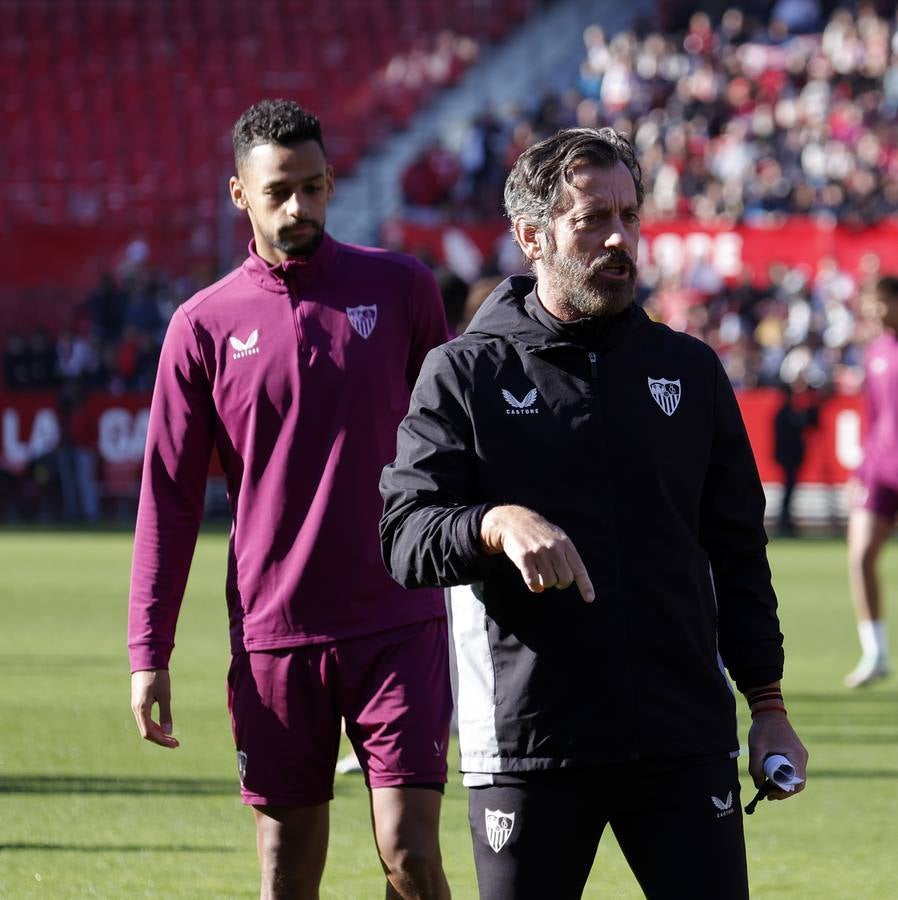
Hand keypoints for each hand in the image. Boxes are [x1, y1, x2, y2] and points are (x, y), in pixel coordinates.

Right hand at [130, 669, 179, 748]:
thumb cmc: (157, 676)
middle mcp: (136, 710)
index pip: (148, 733)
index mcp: (141, 709)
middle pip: (146, 732)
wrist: (147, 660)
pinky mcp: (139, 702)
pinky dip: (154, 725)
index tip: (174, 744)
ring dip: (158, 733)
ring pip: (145, 726)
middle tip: (176, 743)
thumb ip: (165, 713)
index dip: (161, 741)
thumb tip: (168, 732)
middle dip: (161, 739)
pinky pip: (145, 719)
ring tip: (171, 737)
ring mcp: (136, 706)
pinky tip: (163, 726)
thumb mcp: (165, 695)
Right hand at [480, 505, 594, 602]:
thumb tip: (563, 581)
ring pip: (549, 582)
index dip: (585, 585)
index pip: (578, 568)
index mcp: (565, 543)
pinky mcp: (524, 558)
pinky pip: (533, 582)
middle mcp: (554, 548)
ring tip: (542, 575)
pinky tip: (534, 583)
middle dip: (560, 583)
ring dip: (546, 584)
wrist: (514, 521)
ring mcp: (539, 553)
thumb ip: (565, 557)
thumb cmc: (539, 533)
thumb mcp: (557, 537)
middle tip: (555, 578)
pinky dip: (535, 587)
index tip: (589, 599)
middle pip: (565, 579)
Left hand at [747, 712, 806, 800]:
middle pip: (797, 782)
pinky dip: (783, 776)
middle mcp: (802, 758)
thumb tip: (758, 786)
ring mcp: (799, 756)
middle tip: (767, 794)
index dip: (785, 791)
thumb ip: (756, 767)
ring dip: (782, 784)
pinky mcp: (795, 754)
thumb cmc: (763, 728)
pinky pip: (792, 770)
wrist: (769, 711)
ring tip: (767, 788)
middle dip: (783, 790)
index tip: (770, 793)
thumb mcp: (756, 748)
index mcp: (796, 756)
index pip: (797, 783)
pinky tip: (771, 778)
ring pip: (794, 777)